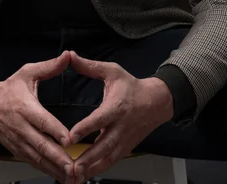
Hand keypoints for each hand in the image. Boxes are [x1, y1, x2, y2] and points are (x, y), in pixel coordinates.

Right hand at [0, 50, 78, 183]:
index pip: (41, 120)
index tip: (68, 139)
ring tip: (70, 176)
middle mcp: (21, 126)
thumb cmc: (9, 88)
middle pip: (40, 144)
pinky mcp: (16, 149)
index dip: (55, 130)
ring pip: (36, 157)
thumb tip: (68, 56)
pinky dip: (45, 170)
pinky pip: (31, 162)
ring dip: (53, 168)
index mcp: (25, 106)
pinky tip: (58, 175)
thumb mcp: (28, 73)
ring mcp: (18, 140)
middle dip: (57, 157)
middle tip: (73, 166)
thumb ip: (49, 66)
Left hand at [67, 51, 173, 182]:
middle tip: (70, 167)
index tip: (71, 136)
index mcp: (117, 106)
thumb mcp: (112, 71)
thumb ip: (89, 66)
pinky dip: (99, 170)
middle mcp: (121, 126)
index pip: (100, 119)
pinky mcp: (126, 148)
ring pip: (107, 158)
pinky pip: (112, 162)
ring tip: (74, 177)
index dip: (86, 128)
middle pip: (103, 146)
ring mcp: (124, 140)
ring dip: (91, 169)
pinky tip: (85, 176)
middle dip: (87, 158)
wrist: (156, 102)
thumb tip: (70, 55)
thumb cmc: (131, 86)